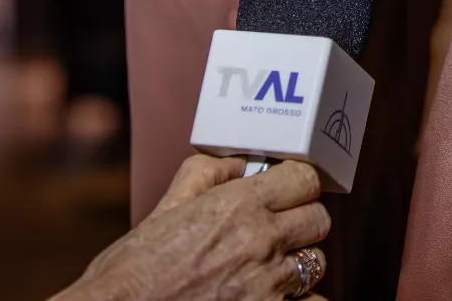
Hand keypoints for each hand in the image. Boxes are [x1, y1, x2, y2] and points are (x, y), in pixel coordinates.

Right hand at [58, 154, 330, 300]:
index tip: (288, 190)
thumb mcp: (164, 209)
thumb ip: (206, 174)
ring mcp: (268, 284)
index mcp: (238, 206)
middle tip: (278, 230)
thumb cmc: (133, 271)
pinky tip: (272, 297)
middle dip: (300, 221)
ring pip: (315, 263)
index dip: (297, 182)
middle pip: (318, 219)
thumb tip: (240, 163)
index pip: (305, 178)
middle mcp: (261, 242)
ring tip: (268, 269)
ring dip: (297, 264)